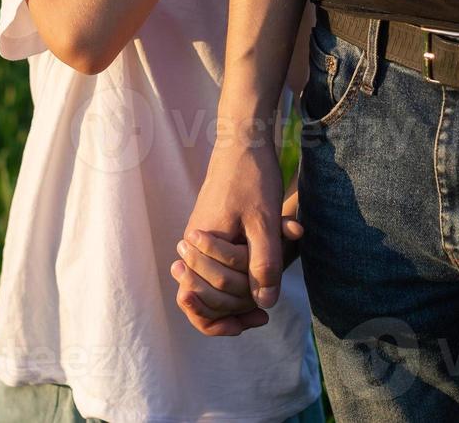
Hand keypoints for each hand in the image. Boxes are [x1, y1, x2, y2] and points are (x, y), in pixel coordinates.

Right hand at [173, 138, 283, 335]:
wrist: (242, 141)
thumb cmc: (253, 177)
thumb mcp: (265, 221)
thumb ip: (264, 263)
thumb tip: (265, 304)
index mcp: (200, 244)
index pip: (205, 297)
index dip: (230, 315)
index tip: (259, 318)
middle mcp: (193, 245)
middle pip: (205, 294)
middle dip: (233, 310)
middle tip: (262, 317)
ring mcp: (200, 240)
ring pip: (210, 283)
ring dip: (234, 298)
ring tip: (260, 309)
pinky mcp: (210, 234)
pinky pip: (216, 268)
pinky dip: (235, 279)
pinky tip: (256, 285)